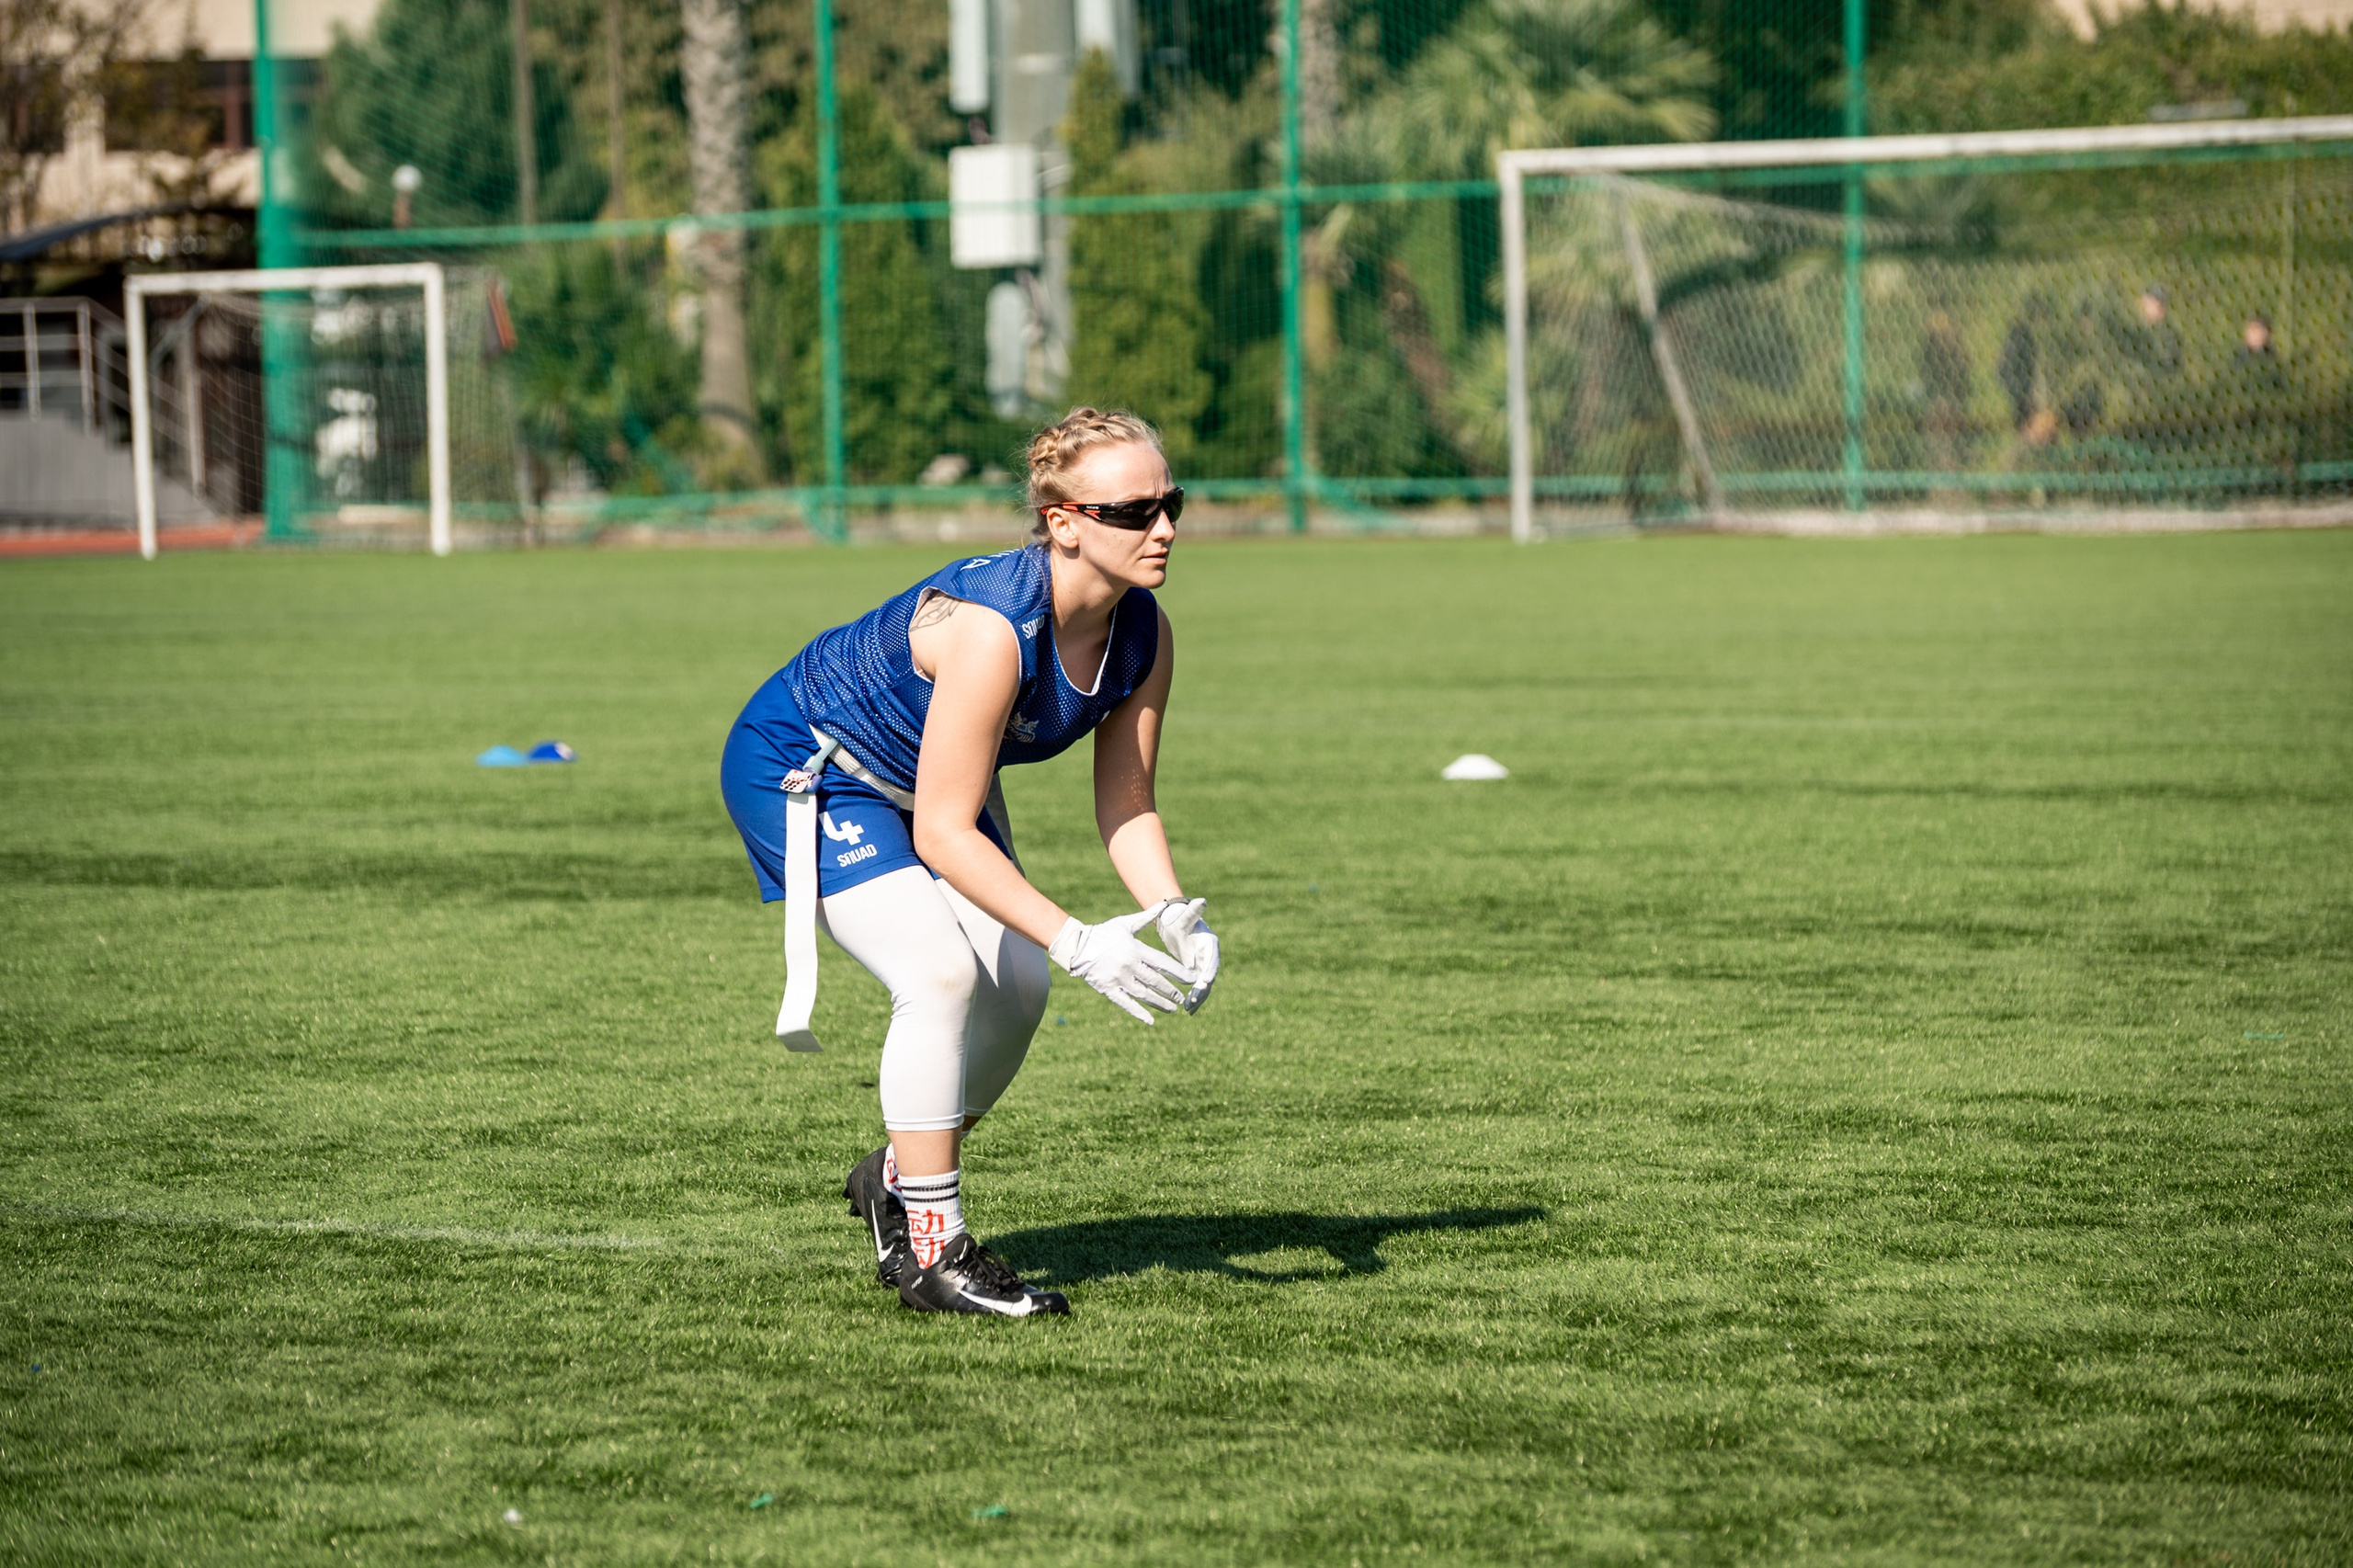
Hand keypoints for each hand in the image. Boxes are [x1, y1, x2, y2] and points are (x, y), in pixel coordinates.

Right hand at [1048, 904, 1194, 1023]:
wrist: (1077, 945)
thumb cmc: (1104, 932)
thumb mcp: (1125, 923)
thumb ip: (1146, 917)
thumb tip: (1164, 904)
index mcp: (1135, 949)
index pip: (1163, 963)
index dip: (1179, 972)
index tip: (1192, 979)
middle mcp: (1129, 965)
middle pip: (1156, 981)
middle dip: (1171, 991)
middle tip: (1183, 998)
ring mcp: (1117, 978)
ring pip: (1144, 994)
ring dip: (1159, 1003)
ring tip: (1172, 1008)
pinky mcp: (1107, 989)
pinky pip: (1125, 1003)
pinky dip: (1138, 1013)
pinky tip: (1150, 1020)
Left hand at [1154, 897, 1219, 1013]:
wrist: (1176, 926)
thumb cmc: (1179, 920)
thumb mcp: (1185, 917)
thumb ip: (1193, 912)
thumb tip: (1202, 900)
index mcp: (1209, 944)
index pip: (1212, 958)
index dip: (1209, 970)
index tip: (1204, 981)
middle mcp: (1210, 956)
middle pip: (1209, 974)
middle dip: (1203, 988)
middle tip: (1195, 998)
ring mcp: (1204, 966)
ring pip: (1204, 985)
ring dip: (1198, 997)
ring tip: (1189, 1008)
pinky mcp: (1197, 973)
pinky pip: (1197, 988)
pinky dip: (1194, 998)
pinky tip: (1188, 1010)